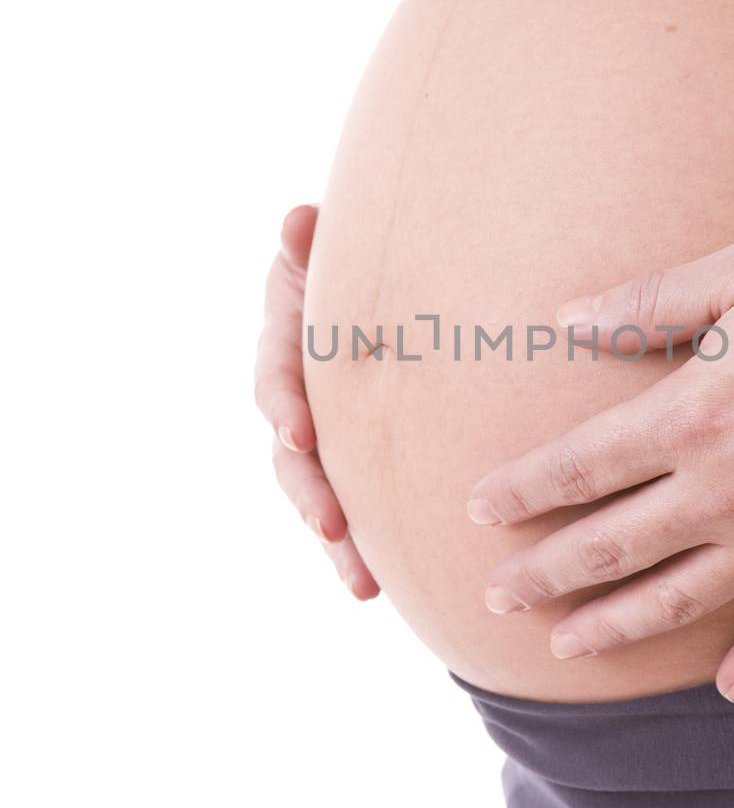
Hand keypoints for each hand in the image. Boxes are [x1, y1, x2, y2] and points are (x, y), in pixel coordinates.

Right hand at [255, 204, 378, 598]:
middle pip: (291, 459)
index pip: (276, 381)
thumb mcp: (321, 252)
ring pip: (318, 498)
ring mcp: (321, 441)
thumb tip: (298, 219)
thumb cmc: (349, 266)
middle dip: (310, 494)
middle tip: (332, 527)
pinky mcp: (350, 465)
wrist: (383, 292)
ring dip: (336, 541)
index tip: (298, 433)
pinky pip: (351, 510)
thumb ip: (306, 245)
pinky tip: (379, 587)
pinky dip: (361, 549)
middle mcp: (294, 403)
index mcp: (285, 350)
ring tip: (362, 582)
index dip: (283, 407)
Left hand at [467, 229, 733, 700]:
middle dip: (544, 574)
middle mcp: (722, 491)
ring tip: (567, 647)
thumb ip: (647, 302)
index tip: (479, 510)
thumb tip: (567, 318)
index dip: (520, 491)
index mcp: (690, 418)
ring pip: (679, 601)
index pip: (577, 467)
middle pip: (610, 547)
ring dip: (616, 628)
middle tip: (497, 596)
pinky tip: (728, 692)